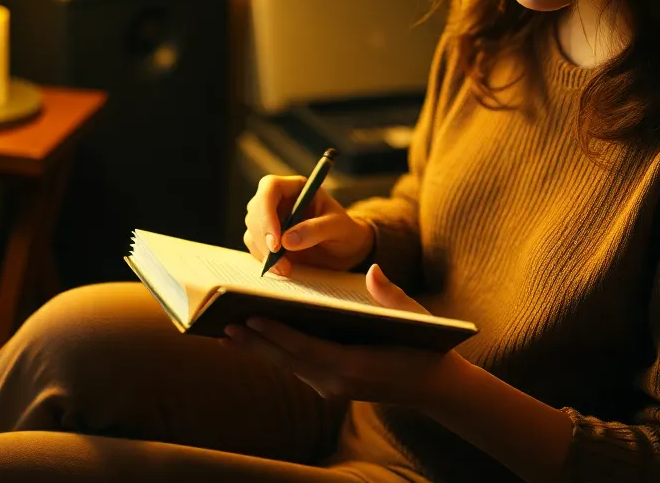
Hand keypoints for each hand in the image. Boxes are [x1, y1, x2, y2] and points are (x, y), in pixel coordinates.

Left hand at [222, 264, 464, 407]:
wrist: (435, 386)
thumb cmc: (426, 344)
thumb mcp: (415, 316)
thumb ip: (391, 296)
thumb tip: (373, 271)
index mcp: (356, 364)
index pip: (307, 348)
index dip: (277, 333)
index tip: (251, 316)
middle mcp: (339, 382)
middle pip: (288, 360)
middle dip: (255, 342)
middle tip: (224, 325)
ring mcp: (334, 389)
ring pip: (288, 366)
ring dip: (258, 350)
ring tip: (228, 333)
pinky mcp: (332, 388)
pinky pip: (297, 369)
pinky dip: (275, 354)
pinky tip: (256, 342)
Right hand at [244, 174, 374, 275]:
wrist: (344, 250)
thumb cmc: (344, 231)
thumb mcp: (338, 227)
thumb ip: (316, 230)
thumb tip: (287, 240)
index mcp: (295, 187)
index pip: (270, 188)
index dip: (267, 211)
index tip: (276, 239)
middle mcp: (279, 200)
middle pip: (256, 211)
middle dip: (264, 237)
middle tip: (277, 258)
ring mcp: (270, 220)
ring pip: (252, 231)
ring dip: (264, 252)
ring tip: (285, 268)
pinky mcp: (267, 239)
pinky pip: (256, 247)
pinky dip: (265, 260)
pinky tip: (282, 269)